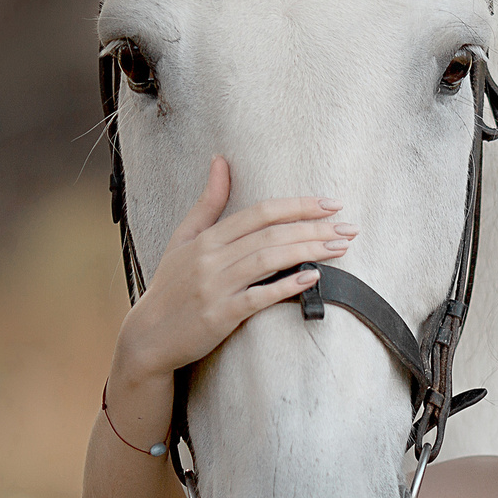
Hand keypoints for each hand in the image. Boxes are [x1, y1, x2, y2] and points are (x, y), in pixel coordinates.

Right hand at [114, 156, 355, 381]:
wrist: (149, 336)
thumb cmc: (170, 286)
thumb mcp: (183, 239)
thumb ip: (208, 202)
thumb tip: (221, 160)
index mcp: (206, 238)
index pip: (259, 212)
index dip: (298, 205)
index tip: (331, 203)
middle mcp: (211, 259)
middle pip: (270, 234)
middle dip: (315, 228)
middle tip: (348, 227)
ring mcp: (216, 287)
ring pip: (269, 260)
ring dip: (309, 251)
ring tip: (340, 247)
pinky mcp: (221, 316)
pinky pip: (259, 297)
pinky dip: (287, 286)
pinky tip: (313, 278)